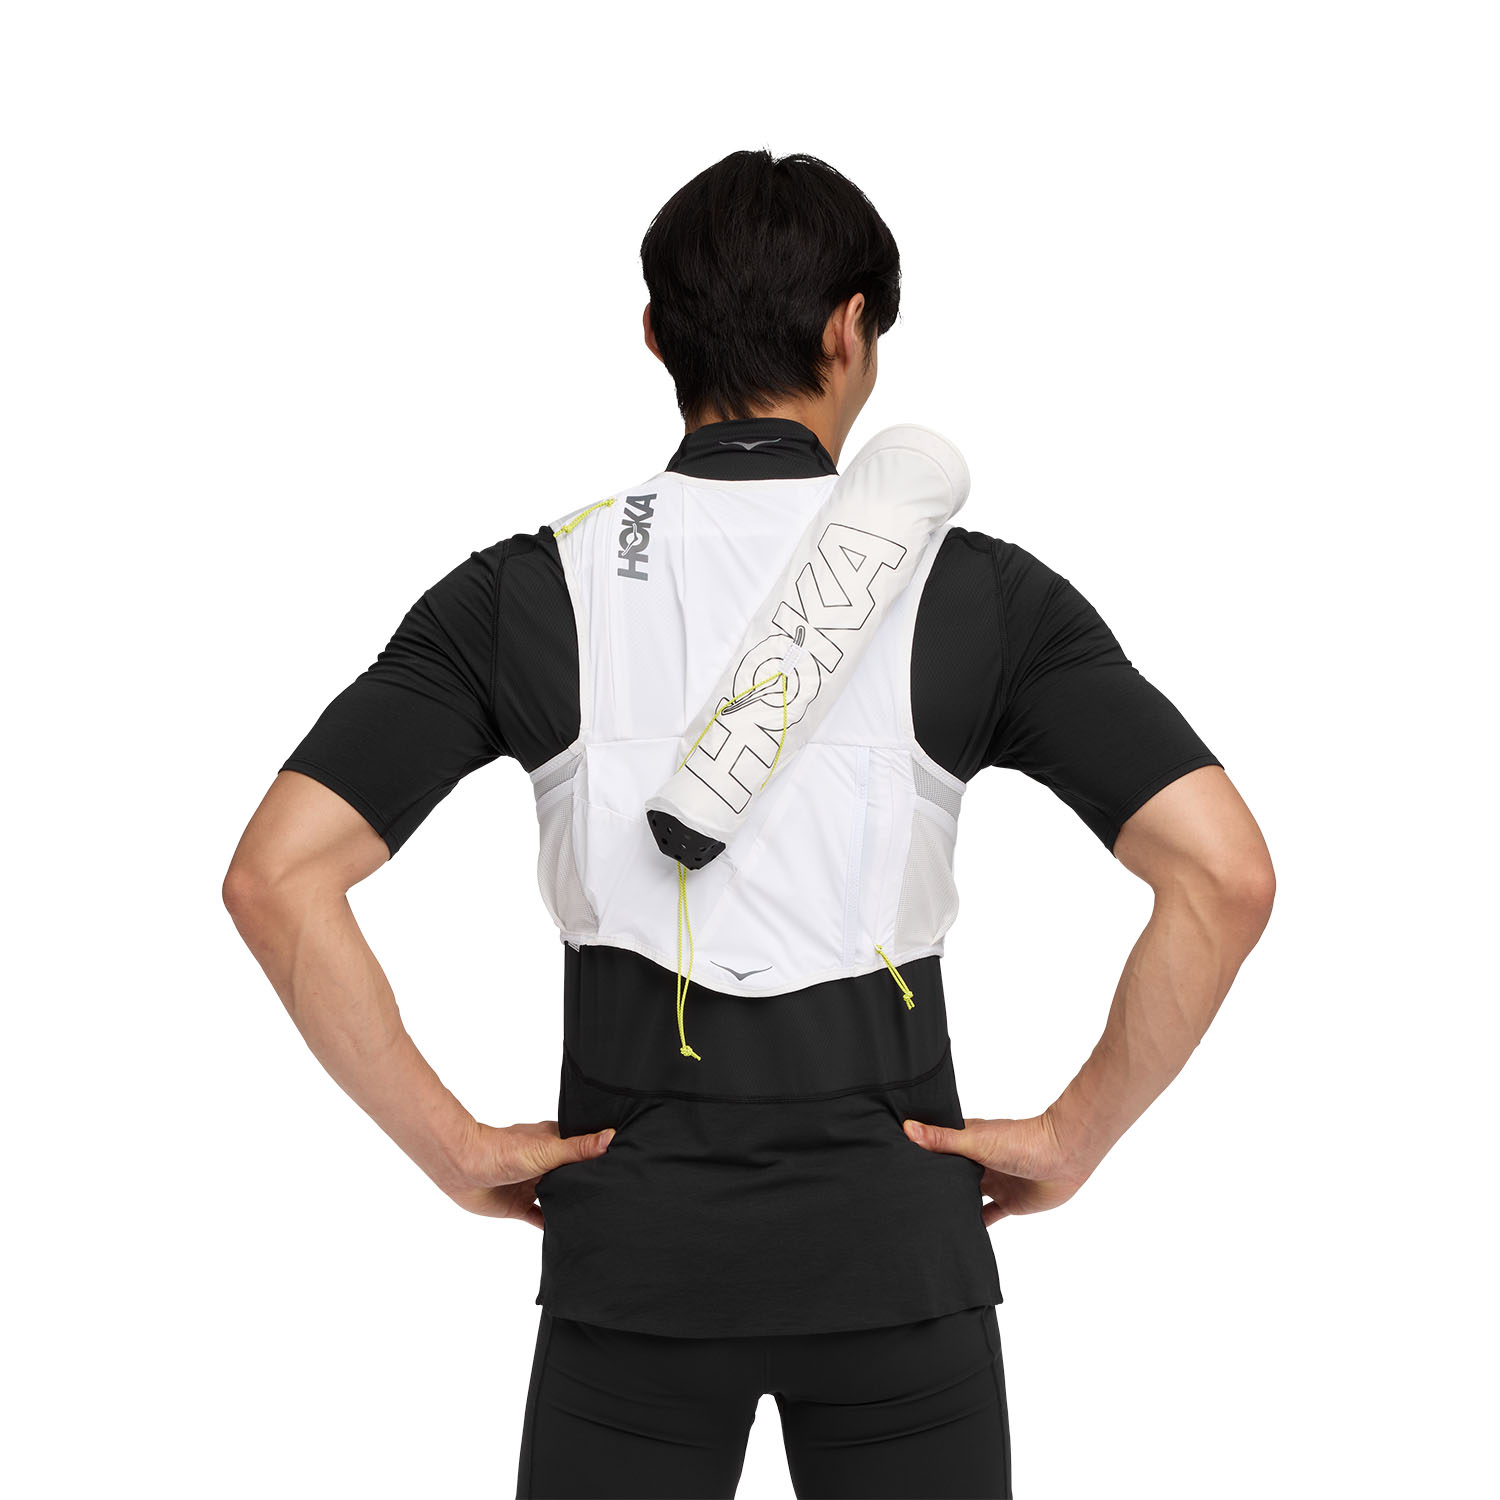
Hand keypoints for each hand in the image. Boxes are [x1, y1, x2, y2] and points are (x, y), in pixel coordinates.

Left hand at [446, 1120, 614, 1227]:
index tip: (624, 1165)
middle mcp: (545, 1163)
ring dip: (571, 1205)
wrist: (464, 1168)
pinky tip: (567, 1235)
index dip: (601, 1156)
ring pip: (558, 1196)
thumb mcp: (548, 1150)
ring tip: (597, 1217)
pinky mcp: (518, 1205)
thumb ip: (579, 1148)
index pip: (583, 1148)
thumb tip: (612, 1137)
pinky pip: (539, 1217)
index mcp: (553, 1144)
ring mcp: (531, 1185)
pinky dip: (551, 1225)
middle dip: (588, 1184)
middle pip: (572, 1175)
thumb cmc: (504, 1151)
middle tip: (616, 1196)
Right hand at [903, 1114, 1088, 1225]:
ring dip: (953, 1205)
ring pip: (967, 1196)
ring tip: (927, 1218)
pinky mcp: (1009, 1202)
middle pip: (951, 1174)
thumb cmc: (1021, 1141)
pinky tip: (959, 1234)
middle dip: (934, 1183)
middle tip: (906, 1197)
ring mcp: (994, 1182)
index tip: (895, 1162)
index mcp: (969, 1141)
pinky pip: (989, 1216)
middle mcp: (979, 1160)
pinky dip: (976, 1225)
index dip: (920, 1153)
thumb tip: (907, 1128)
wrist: (1064, 1157)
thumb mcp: (976, 1141)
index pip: (938, 1146)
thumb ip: (943, 1139)